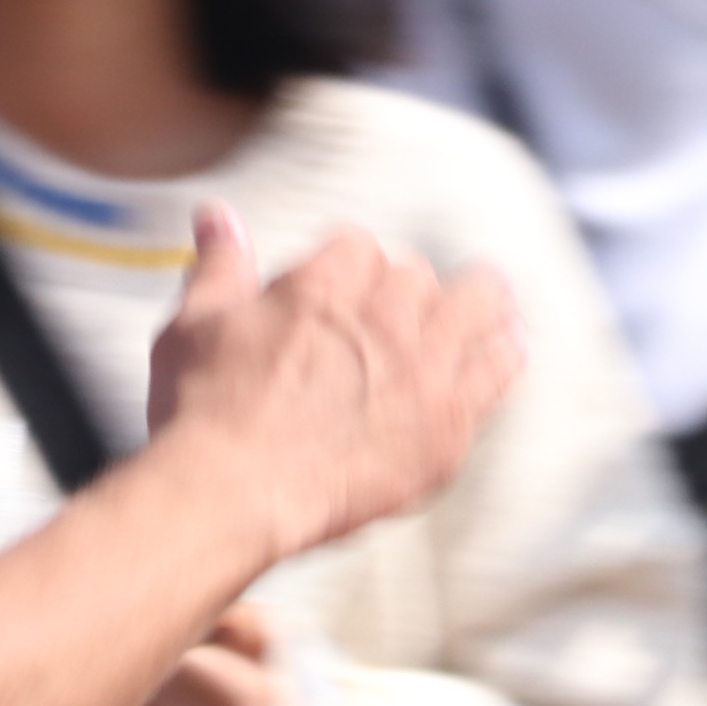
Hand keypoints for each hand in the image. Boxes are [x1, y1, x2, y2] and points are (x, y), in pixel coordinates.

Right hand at [151, 211, 519, 560]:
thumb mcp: (195, 324)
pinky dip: (505, 353)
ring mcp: (422, 373)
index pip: (359, 248)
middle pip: (417, 277)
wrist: (233, 491)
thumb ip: (219, 265)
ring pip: (475, 310)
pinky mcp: (445, 427)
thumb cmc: (203, 411)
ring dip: (482, 298)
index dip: (351, 265)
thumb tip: (217, 215)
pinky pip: (495, 375)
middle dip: (410, 285)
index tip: (345, 286)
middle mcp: (383, 319)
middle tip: (406, 305)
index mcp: (324, 285)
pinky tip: (511, 345)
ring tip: (495, 294)